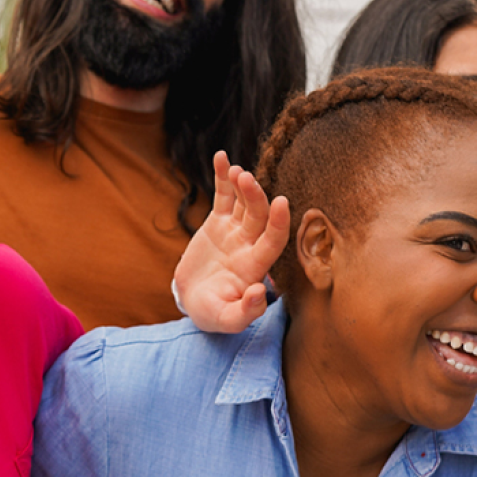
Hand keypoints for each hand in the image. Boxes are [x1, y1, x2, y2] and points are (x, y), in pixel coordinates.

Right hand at [174, 151, 289, 333]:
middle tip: (245, 179)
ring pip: (243, 202)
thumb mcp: (226, 320)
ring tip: (236, 171)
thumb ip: (244, 312)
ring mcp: (235, 230)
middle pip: (258, 215)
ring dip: (242, 184)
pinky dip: (223, 176)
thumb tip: (259, 293)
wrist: (194, 300)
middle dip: (255, 196)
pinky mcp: (218, 222)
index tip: (282, 202)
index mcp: (255, 266)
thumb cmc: (213, 313)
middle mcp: (250, 244)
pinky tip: (222, 156)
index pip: (274, 241)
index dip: (279, 223)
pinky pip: (223, 195)